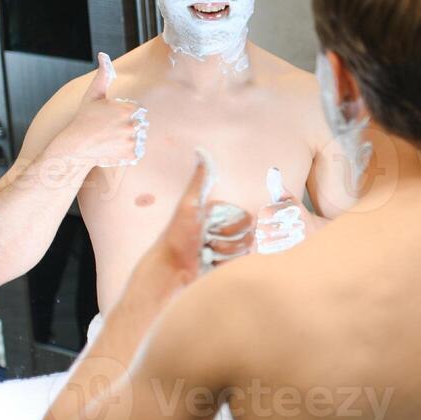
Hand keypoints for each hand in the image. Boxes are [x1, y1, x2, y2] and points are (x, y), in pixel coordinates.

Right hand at [50, 53, 147, 168]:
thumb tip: (103, 55)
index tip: (111, 117)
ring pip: (138, 137)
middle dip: (128, 125)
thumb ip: (103, 76)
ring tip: (111, 138)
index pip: (137, 110)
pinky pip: (136, 151)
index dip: (124, 113)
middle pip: (140, 124)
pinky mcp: (131, 154)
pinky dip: (127, 150)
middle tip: (110, 129)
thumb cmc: (84, 118)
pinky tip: (114, 147)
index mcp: (127, 109)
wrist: (74, 145)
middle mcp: (132, 125)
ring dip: (128, 138)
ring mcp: (132, 141)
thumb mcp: (93, 95)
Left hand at [136, 150, 254, 292]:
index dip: (231, 227)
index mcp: (219, 210)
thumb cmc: (177, 236)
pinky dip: (225, 263)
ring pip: (246, 248)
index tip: (210, 228)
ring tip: (205, 253)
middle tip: (206, 242)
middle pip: (249, 233)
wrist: (171, 270)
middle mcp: (224, 225)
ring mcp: (227, 243)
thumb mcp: (189, 205)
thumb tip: (200, 149)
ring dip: (225, 253)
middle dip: (228, 241)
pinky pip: (241, 261)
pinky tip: (209, 262)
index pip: (247, 218)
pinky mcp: (227, 261)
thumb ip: (200, 180)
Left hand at [254, 166, 307, 253]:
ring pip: (262, 240)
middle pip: (262, 227)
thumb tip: (272, 170)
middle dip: (263, 225)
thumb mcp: (289, 198)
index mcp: (293, 212)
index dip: (265, 213)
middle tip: (272, 225)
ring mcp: (291, 243)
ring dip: (263, 237)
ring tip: (272, 234)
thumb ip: (278, 185)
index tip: (271, 213)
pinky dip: (265, 247)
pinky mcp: (287, 254)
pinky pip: (265, 251)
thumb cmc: (295, 214)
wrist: (314, 236)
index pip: (265, 213)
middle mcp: (294, 228)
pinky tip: (273, 243)